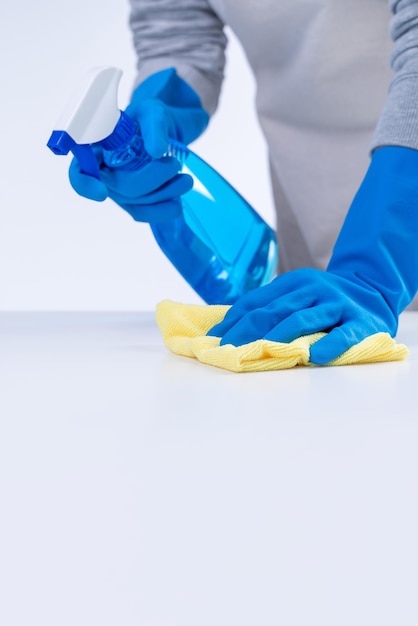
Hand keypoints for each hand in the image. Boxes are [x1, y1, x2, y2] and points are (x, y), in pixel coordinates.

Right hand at [69, 68, 208, 221]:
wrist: (168, 133)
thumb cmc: (150, 120)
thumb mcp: (153, 112)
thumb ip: (154, 125)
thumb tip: (157, 151)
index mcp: (97, 149)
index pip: (79, 171)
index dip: (85, 184)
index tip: (102, 192)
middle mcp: (104, 173)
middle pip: (119, 188)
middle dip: (151, 178)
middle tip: (174, 163)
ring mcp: (119, 191)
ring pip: (136, 203)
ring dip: (164, 193)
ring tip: (186, 180)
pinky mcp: (136, 203)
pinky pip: (145, 214)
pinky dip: (164, 211)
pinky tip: (177, 204)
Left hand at [208, 147, 417, 363]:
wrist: (374, 289)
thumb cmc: (325, 300)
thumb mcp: (298, 294)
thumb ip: (271, 306)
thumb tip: (228, 328)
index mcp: (293, 282)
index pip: (257, 301)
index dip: (233, 320)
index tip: (215, 338)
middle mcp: (314, 289)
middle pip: (274, 310)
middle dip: (246, 331)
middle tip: (228, 350)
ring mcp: (336, 304)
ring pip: (303, 319)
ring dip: (278, 337)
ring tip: (258, 352)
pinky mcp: (360, 321)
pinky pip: (343, 334)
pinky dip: (329, 345)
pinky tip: (315, 357)